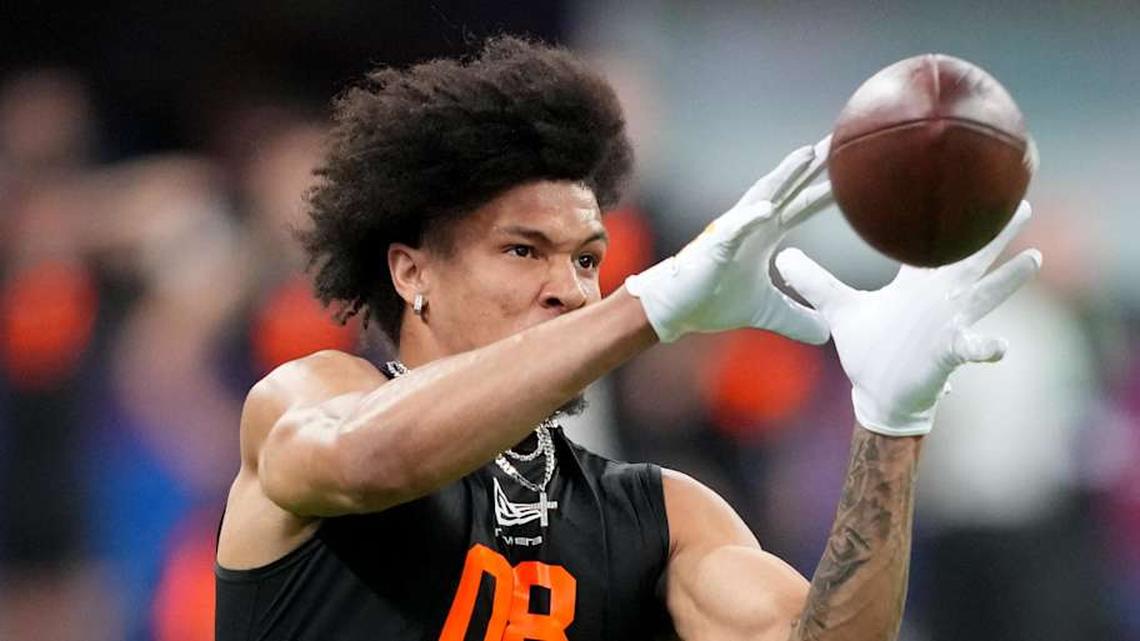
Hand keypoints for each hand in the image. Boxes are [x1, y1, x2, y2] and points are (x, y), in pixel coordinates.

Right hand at [626, 138, 833, 343]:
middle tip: (842, 139)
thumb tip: (827, 334)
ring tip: (807, 154)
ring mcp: (731, 232)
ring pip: (762, 196)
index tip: (856, 169)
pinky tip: (768, 208)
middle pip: (788, 189)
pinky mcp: (713, 247)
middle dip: (813, 165)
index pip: (803, 204)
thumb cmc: (713, 301)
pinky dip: (750, 218)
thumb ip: (797, 318)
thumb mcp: (767, 313)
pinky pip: (734, 230)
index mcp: (766, 234)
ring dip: (784, 175)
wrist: (673, 310)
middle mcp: (751, 224)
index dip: (829, 188)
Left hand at [776, 201, 1041, 436]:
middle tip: (1021, 200)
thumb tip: (782, 255)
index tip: (961, 184)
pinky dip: (986, 347)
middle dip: (994, 232)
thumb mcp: (839, 310)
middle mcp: (940, 299)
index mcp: (916, 284)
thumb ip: (814, 281)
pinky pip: (971, 348)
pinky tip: (1000, 345)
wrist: (880, 394)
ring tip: (1033, 259)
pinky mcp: (948, 353)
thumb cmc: (869, 351)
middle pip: (971, 258)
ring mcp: (950, 324)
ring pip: (986, 295)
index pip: (933, 242)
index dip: (944, 215)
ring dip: (1009, 279)